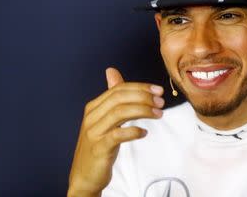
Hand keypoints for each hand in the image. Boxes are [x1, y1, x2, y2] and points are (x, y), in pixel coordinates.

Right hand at [67, 67, 164, 196]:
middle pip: (119, 98)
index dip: (140, 87)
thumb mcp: (105, 119)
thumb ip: (112, 96)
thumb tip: (112, 71)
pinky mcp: (99, 148)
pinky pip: (117, 135)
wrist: (85, 176)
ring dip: (143, 111)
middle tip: (161, 102)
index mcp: (93, 107)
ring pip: (119, 113)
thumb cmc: (100, 145)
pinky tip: (144, 133)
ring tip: (158, 114)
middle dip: (143, 97)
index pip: (118, 89)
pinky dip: (133, 131)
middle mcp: (91, 117)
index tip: (159, 90)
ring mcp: (94, 133)